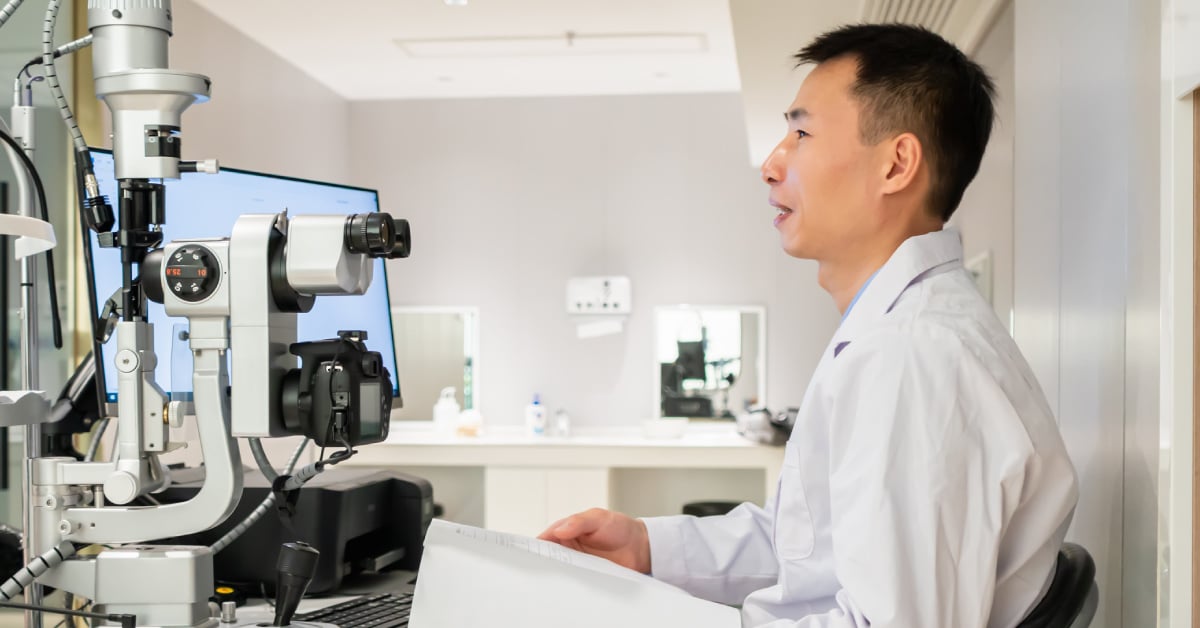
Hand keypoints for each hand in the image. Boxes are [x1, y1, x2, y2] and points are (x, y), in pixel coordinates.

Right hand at [537, 508, 651, 573]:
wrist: (640, 546)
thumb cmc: (619, 527)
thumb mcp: (598, 517)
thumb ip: (579, 522)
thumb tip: (561, 530)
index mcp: (567, 530)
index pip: (545, 538)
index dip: (535, 545)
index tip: (529, 553)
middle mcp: (569, 547)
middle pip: (549, 557)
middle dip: (543, 562)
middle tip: (538, 569)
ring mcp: (578, 562)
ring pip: (560, 570)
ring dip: (557, 574)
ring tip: (551, 579)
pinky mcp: (588, 575)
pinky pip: (574, 581)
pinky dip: (570, 583)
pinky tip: (568, 587)